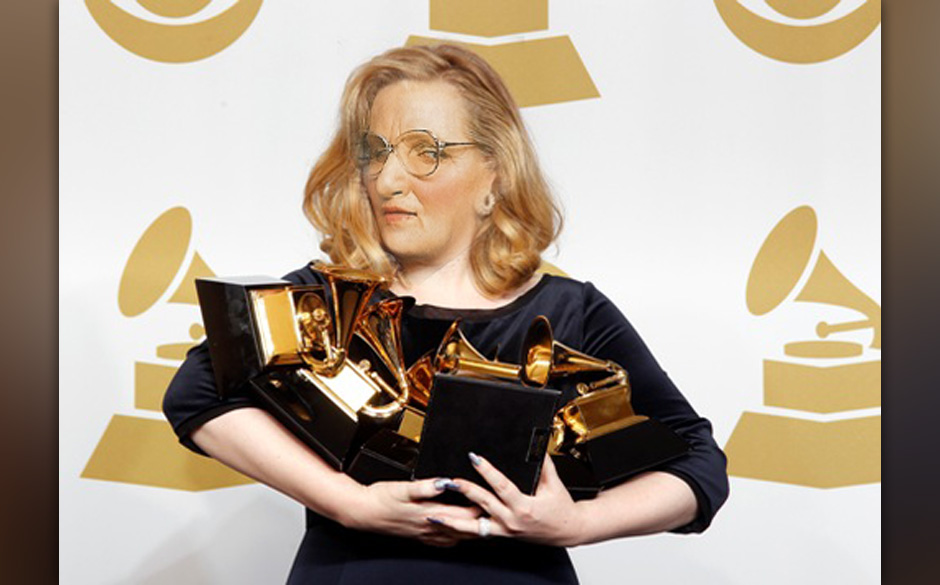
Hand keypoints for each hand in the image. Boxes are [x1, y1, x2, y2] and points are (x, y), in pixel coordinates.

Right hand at [344, 478, 482, 546]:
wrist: (362, 512)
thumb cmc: (380, 498)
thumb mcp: (403, 488)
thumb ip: (426, 486)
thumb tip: (445, 482)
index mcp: (429, 513)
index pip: (463, 514)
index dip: (479, 508)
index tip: (492, 501)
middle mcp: (429, 526)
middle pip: (463, 529)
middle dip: (480, 524)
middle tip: (495, 517)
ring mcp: (423, 533)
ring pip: (454, 537)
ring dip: (469, 532)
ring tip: (483, 526)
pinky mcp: (417, 535)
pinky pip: (442, 541)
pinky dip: (454, 537)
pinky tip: (456, 535)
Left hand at [432, 453, 584, 546]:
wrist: (567, 530)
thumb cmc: (561, 507)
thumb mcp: (553, 483)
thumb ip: (542, 463)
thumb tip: (536, 443)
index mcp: (524, 507)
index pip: (501, 486)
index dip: (487, 471)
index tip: (475, 458)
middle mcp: (512, 520)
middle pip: (483, 504)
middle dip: (464, 491)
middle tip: (449, 481)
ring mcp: (505, 530)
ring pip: (474, 526)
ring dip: (454, 519)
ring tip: (436, 513)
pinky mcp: (502, 534)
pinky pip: (478, 532)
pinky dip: (462, 529)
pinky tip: (448, 523)